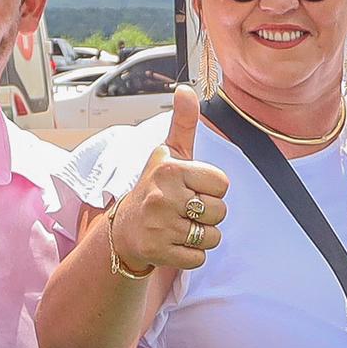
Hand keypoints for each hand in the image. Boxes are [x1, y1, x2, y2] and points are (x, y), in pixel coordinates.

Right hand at [104, 87, 229, 280]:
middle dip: (208, 215)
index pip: (223, 185)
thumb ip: (183, 122)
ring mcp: (159, 225)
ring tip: (180, 227)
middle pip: (220, 212)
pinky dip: (191, 256)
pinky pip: (198, 258)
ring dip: (201, 236)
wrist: (123, 231)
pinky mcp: (157, 251)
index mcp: (170, 169)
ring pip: (212, 237)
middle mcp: (162, 195)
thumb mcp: (168, 154)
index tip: (191, 189)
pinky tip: (174, 244)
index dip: (212, 190)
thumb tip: (186, 89)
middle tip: (184, 211)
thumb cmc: (154, 188)